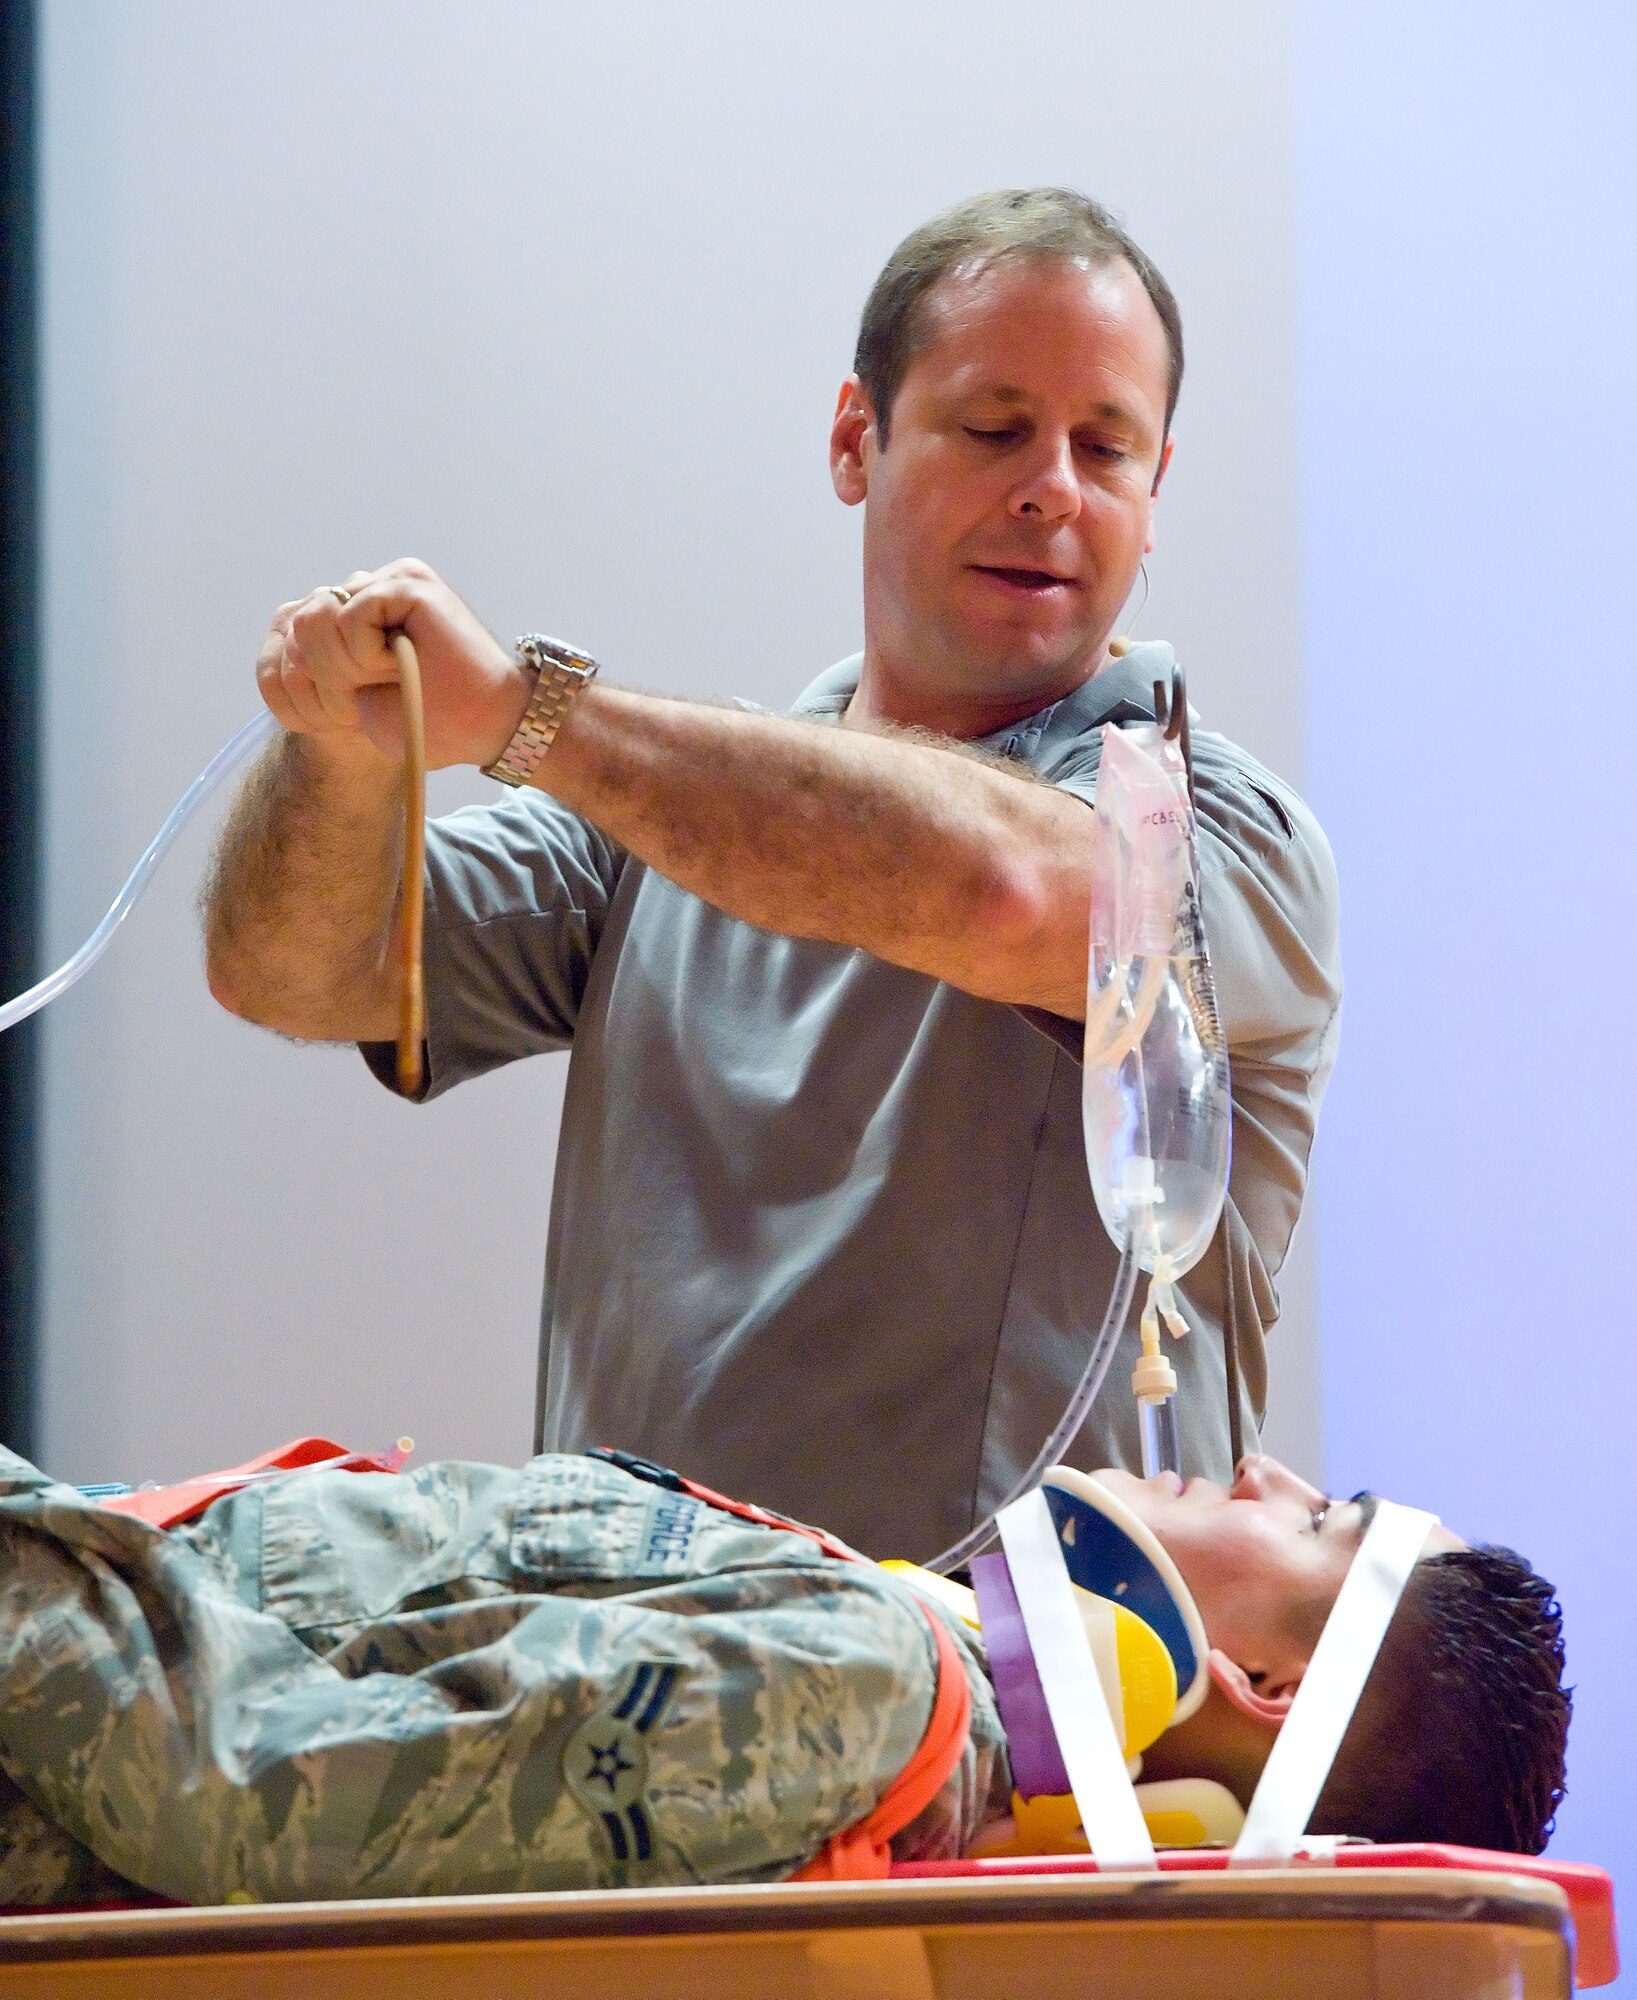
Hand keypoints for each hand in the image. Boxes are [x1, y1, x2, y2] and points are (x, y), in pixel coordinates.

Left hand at [256, 558, 532, 768]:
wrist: (483, 729)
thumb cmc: (431, 723)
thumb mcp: (356, 697)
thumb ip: (321, 662)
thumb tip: (295, 629)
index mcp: (363, 614)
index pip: (294, 634)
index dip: (311, 680)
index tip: (356, 706)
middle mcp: (375, 589)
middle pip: (300, 624)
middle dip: (327, 674)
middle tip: (379, 690)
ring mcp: (392, 580)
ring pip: (318, 619)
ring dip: (348, 666)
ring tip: (396, 675)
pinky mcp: (409, 582)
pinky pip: (350, 617)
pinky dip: (367, 654)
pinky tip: (404, 661)